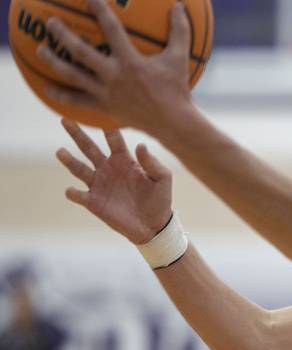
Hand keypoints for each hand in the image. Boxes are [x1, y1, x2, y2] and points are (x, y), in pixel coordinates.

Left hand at [36, 0, 191, 133]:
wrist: (173, 123)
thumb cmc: (177, 89)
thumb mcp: (179, 58)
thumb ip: (179, 31)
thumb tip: (180, 6)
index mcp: (130, 61)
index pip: (111, 29)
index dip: (100, 10)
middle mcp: (114, 76)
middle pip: (81, 52)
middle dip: (63, 35)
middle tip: (50, 22)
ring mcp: (106, 93)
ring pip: (73, 76)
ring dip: (54, 62)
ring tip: (40, 50)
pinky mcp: (104, 107)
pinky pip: (78, 101)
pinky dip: (61, 95)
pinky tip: (47, 88)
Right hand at [56, 119, 172, 244]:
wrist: (153, 225)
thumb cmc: (159, 199)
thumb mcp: (162, 179)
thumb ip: (152, 163)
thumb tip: (141, 145)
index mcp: (124, 160)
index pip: (113, 140)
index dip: (107, 128)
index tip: (99, 114)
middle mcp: (108, 168)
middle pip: (89, 148)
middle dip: (77, 134)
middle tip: (65, 119)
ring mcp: (99, 184)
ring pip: (79, 169)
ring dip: (69, 161)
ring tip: (60, 151)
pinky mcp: (94, 202)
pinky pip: (79, 195)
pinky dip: (73, 193)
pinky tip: (71, 190)